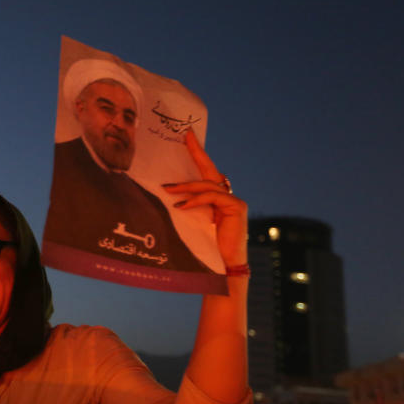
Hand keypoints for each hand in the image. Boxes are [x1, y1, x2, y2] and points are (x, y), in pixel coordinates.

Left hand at [162, 130, 246, 266]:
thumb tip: (166, 191)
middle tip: (185, 138)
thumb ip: (188, 205)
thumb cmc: (204, 247)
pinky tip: (181, 207)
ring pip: (208, 185)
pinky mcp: (237, 207)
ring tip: (168, 189)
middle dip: (197, 153)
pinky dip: (195, 201)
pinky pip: (212, 197)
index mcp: (217, 199)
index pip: (207, 173)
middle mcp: (228, 197)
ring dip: (186, 186)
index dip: (199, 154)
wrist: (221, 266)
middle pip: (210, 171)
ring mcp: (235, 201)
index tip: (188, 137)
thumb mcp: (192, 221)